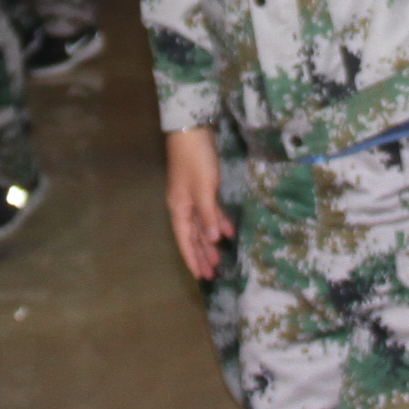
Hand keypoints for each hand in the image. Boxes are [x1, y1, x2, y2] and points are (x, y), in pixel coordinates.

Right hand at [166, 126, 235, 282]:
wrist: (193, 131)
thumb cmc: (195, 160)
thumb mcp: (203, 189)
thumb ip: (208, 216)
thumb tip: (212, 240)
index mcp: (179, 209)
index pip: (185, 240)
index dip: (193, 259)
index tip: (200, 276)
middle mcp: (184, 206)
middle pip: (193, 236)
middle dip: (202, 255)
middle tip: (213, 274)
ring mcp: (193, 197)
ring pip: (202, 225)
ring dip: (211, 242)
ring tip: (220, 259)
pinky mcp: (204, 188)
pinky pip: (211, 211)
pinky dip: (218, 221)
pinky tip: (229, 231)